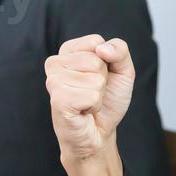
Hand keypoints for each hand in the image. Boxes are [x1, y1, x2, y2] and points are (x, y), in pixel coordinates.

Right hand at [45, 35, 134, 160]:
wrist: (99, 133)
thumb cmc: (107, 100)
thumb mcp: (122, 70)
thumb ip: (120, 50)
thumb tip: (101, 49)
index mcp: (68, 50)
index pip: (96, 42)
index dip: (107, 62)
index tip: (98, 76)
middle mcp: (55, 63)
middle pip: (96, 60)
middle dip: (102, 80)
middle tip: (92, 93)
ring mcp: (54, 81)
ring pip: (95, 79)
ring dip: (98, 95)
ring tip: (87, 102)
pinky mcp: (58, 100)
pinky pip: (91, 96)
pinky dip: (94, 106)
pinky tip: (83, 111)